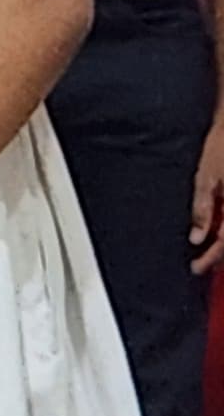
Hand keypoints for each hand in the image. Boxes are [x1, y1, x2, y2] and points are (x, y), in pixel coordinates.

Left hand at [194, 115, 223, 277]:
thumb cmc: (220, 147)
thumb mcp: (205, 177)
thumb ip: (202, 208)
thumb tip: (196, 237)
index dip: (210, 258)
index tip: (194, 267)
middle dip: (218, 256)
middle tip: (198, 265)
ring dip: (222, 244)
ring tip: (206, 254)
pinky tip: (214, 231)